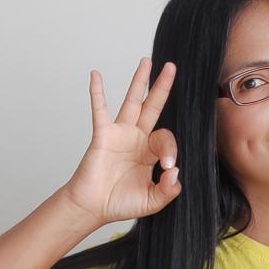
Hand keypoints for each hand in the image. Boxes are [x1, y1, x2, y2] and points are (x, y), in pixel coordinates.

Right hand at [61, 57, 181, 225]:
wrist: (93, 208)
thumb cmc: (120, 203)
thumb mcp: (153, 201)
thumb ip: (169, 189)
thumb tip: (175, 170)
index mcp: (150, 152)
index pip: (166, 140)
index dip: (171, 151)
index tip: (167, 168)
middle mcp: (137, 138)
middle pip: (153, 106)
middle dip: (162, 87)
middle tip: (171, 67)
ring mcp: (120, 134)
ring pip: (132, 101)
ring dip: (139, 81)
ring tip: (147, 61)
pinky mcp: (102, 135)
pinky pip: (100, 109)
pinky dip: (97, 92)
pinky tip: (96, 75)